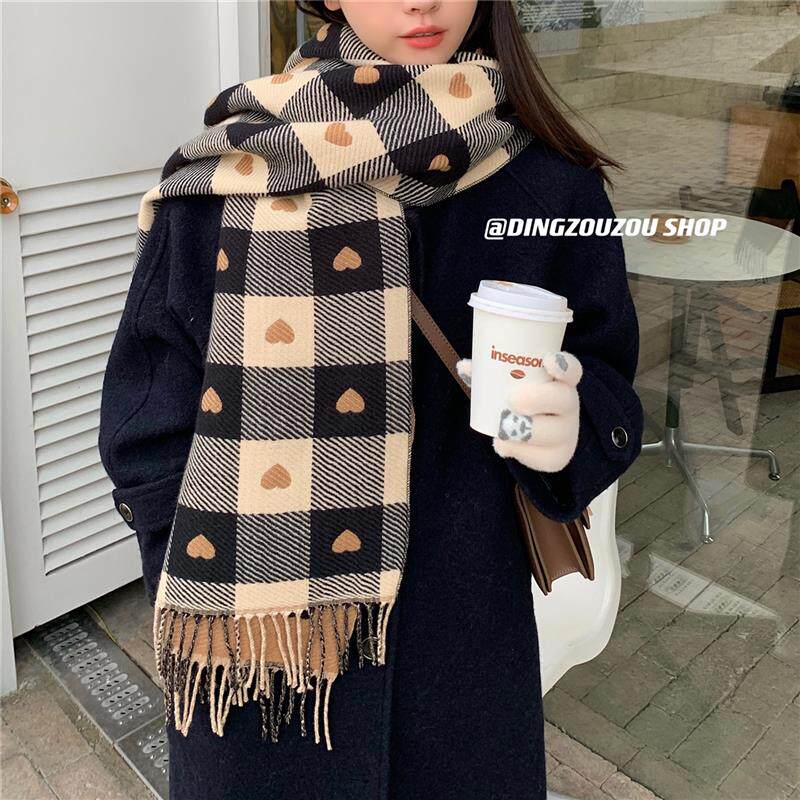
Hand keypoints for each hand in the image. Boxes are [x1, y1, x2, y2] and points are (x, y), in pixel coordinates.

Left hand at [456, 352, 581, 472]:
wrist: (533, 435)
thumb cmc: (520, 399)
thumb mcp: (507, 385)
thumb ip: (488, 375)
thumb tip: (464, 367)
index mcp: (560, 381)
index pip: (572, 370)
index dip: (564, 365)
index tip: (549, 360)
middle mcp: (569, 404)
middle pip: (564, 400)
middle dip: (538, 399)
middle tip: (512, 399)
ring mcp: (567, 431)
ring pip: (553, 432)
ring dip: (526, 431)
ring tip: (502, 428)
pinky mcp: (558, 456)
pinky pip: (541, 457)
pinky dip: (518, 452)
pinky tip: (502, 445)